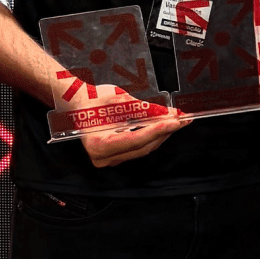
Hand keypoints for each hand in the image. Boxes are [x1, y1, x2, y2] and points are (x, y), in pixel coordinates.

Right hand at [53, 78, 189, 167]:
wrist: (77, 103)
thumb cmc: (91, 99)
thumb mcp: (117, 100)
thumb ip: (142, 109)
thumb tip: (166, 113)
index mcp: (97, 145)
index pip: (135, 139)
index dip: (157, 130)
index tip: (175, 121)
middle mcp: (103, 158)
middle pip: (142, 147)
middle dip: (164, 132)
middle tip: (182, 119)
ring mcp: (110, 159)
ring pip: (143, 148)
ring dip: (162, 134)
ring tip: (178, 121)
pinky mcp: (117, 155)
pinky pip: (139, 147)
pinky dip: (153, 136)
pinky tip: (165, 126)